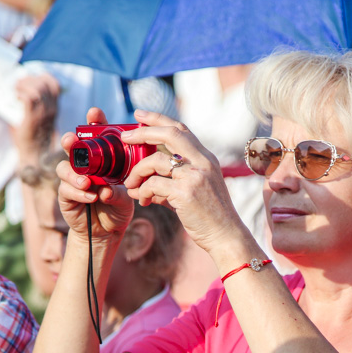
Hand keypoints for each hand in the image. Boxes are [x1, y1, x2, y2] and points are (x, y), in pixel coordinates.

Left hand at [11, 73, 59, 162]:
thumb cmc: (31, 135)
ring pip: (37, 89)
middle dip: (29, 79)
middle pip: (44, 84)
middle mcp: (51, 109)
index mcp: (54, 107)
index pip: (55, 85)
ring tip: (15, 89)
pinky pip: (30, 98)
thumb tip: (17, 87)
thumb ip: (32, 103)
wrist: (34, 155)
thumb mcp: (37, 116)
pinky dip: (21, 94)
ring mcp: (43, 114)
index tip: (31, 79)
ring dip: (23, 85)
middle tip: (18, 84)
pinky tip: (16, 97)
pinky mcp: (33, 118)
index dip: (43, 77)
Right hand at [56, 107, 134, 241]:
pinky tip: (90, 196)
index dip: (93, 122)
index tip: (94, 113)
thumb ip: (119, 190)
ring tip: (87, 182)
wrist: (109, 231)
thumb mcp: (126, 195)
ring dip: (74, 173)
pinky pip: (66, 190)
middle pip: (71, 147)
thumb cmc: (119, 207)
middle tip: (72, 140)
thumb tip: (106, 189)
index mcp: (100, 159)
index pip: (95, 136)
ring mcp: (72, 180)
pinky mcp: (66, 196)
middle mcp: (84, 165)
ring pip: (64, 168)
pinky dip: (78, 193)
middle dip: (70, 141)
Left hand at [119, 110, 244, 253]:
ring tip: (130, 184)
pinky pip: (153, 185)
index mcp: (206, 158)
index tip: (139, 115)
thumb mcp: (195, 192)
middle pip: (169, 133)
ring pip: (155, 160)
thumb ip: (172, 183)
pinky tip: (143, 201)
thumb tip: (143, 185)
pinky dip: (143, 192)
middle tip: (125, 137)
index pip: (181, 129)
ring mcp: (195, 176)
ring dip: (137, 171)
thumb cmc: (211, 217)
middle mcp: (203, 162)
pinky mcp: (186, 193)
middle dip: (143, 131)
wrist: (226, 237)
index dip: (158, 119)